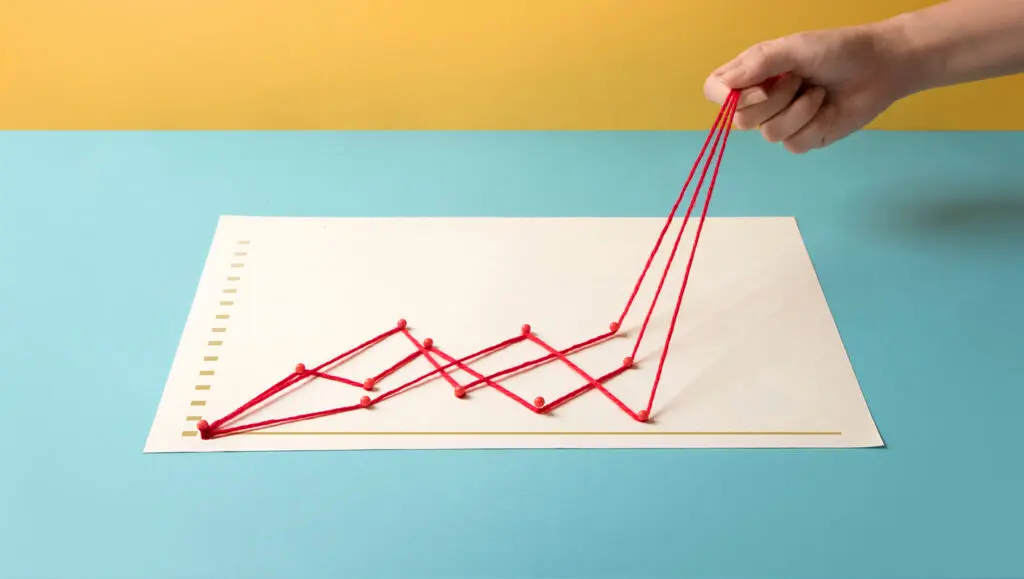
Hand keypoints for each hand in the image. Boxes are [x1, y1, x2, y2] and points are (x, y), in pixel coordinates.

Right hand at [703, 24, 909, 152]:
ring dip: (797, 109)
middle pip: (739, 119)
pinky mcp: (802, 139)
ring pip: (768, 133)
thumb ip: (758, 64)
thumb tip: (725, 87)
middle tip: (796, 79)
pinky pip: (793, 143)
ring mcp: (780, 122)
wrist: (879, 66)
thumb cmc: (836, 50)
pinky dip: (812, 122)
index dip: (724, 96)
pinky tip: (825, 107)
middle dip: (772, 99)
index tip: (751, 88)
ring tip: (816, 91)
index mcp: (751, 74)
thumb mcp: (793, 48)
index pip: (715, 90)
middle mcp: (760, 100)